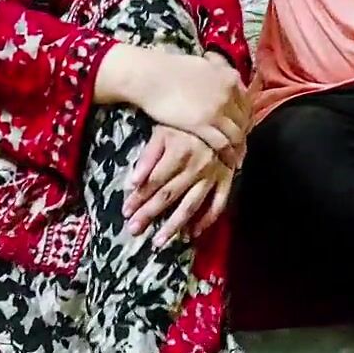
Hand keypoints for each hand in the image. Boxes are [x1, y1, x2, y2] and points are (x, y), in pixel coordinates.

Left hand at [124, 126, 235, 245]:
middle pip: (168, 196)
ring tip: (160, 241)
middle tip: (134, 230)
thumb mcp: (162, 130)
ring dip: (175, 224)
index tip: (126, 211)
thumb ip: (147, 157)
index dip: (138, 198)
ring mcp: (213, 175)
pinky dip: (207, 219)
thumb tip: (132, 182)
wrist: (222, 111)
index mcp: (179, 153)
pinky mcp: (227, 178)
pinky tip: (193, 233)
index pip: (153, 182)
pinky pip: (218, 203)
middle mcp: (196, 167)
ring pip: (191, 204)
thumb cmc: (186, 120)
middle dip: (149, 214)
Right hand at [132, 50, 249, 157]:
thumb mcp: (201, 64)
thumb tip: (219, 69)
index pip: (246, 101)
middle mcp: (228, 94)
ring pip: (236, 133)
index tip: (242, 126)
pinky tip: (228, 163)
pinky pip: (223, 144)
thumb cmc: (168, 69)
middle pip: (244, 119)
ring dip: (239, 147)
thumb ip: (216, 69)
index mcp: (229, 77)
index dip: (245, 116)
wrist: (150, 76)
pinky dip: (228, 155)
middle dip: (243, 133)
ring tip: (237, 158)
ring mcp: (218, 110)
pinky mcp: (204, 125)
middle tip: (241, 145)